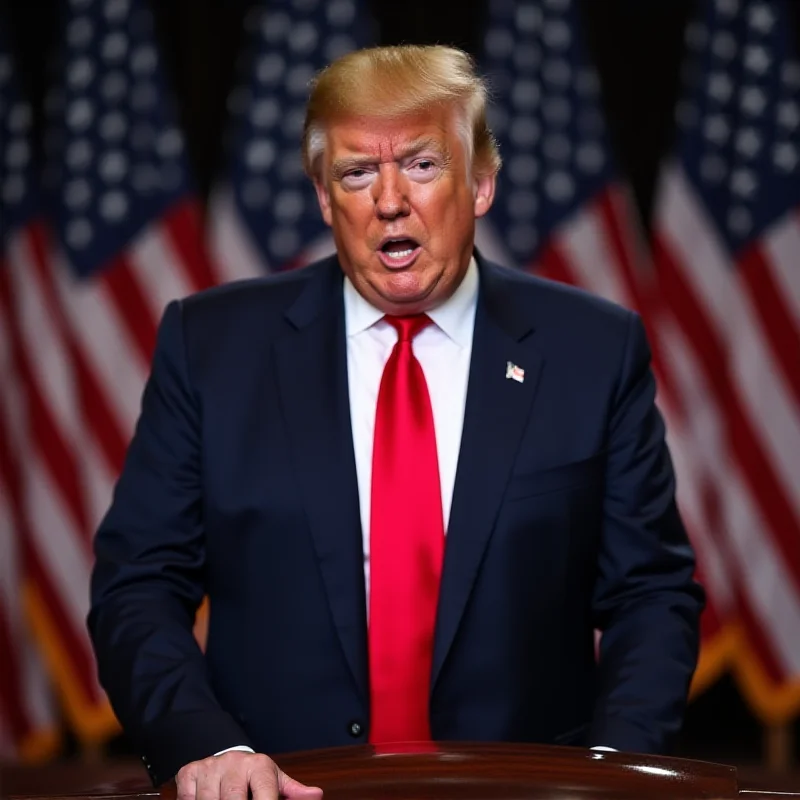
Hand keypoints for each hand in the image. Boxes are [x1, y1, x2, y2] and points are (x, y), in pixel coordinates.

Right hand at [176, 750, 322, 799]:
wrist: (225, 757)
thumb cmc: (253, 777)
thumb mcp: (274, 781)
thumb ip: (293, 792)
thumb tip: (316, 795)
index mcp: (260, 766)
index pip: (264, 795)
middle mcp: (234, 762)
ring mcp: (210, 767)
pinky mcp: (189, 772)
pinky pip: (188, 799)